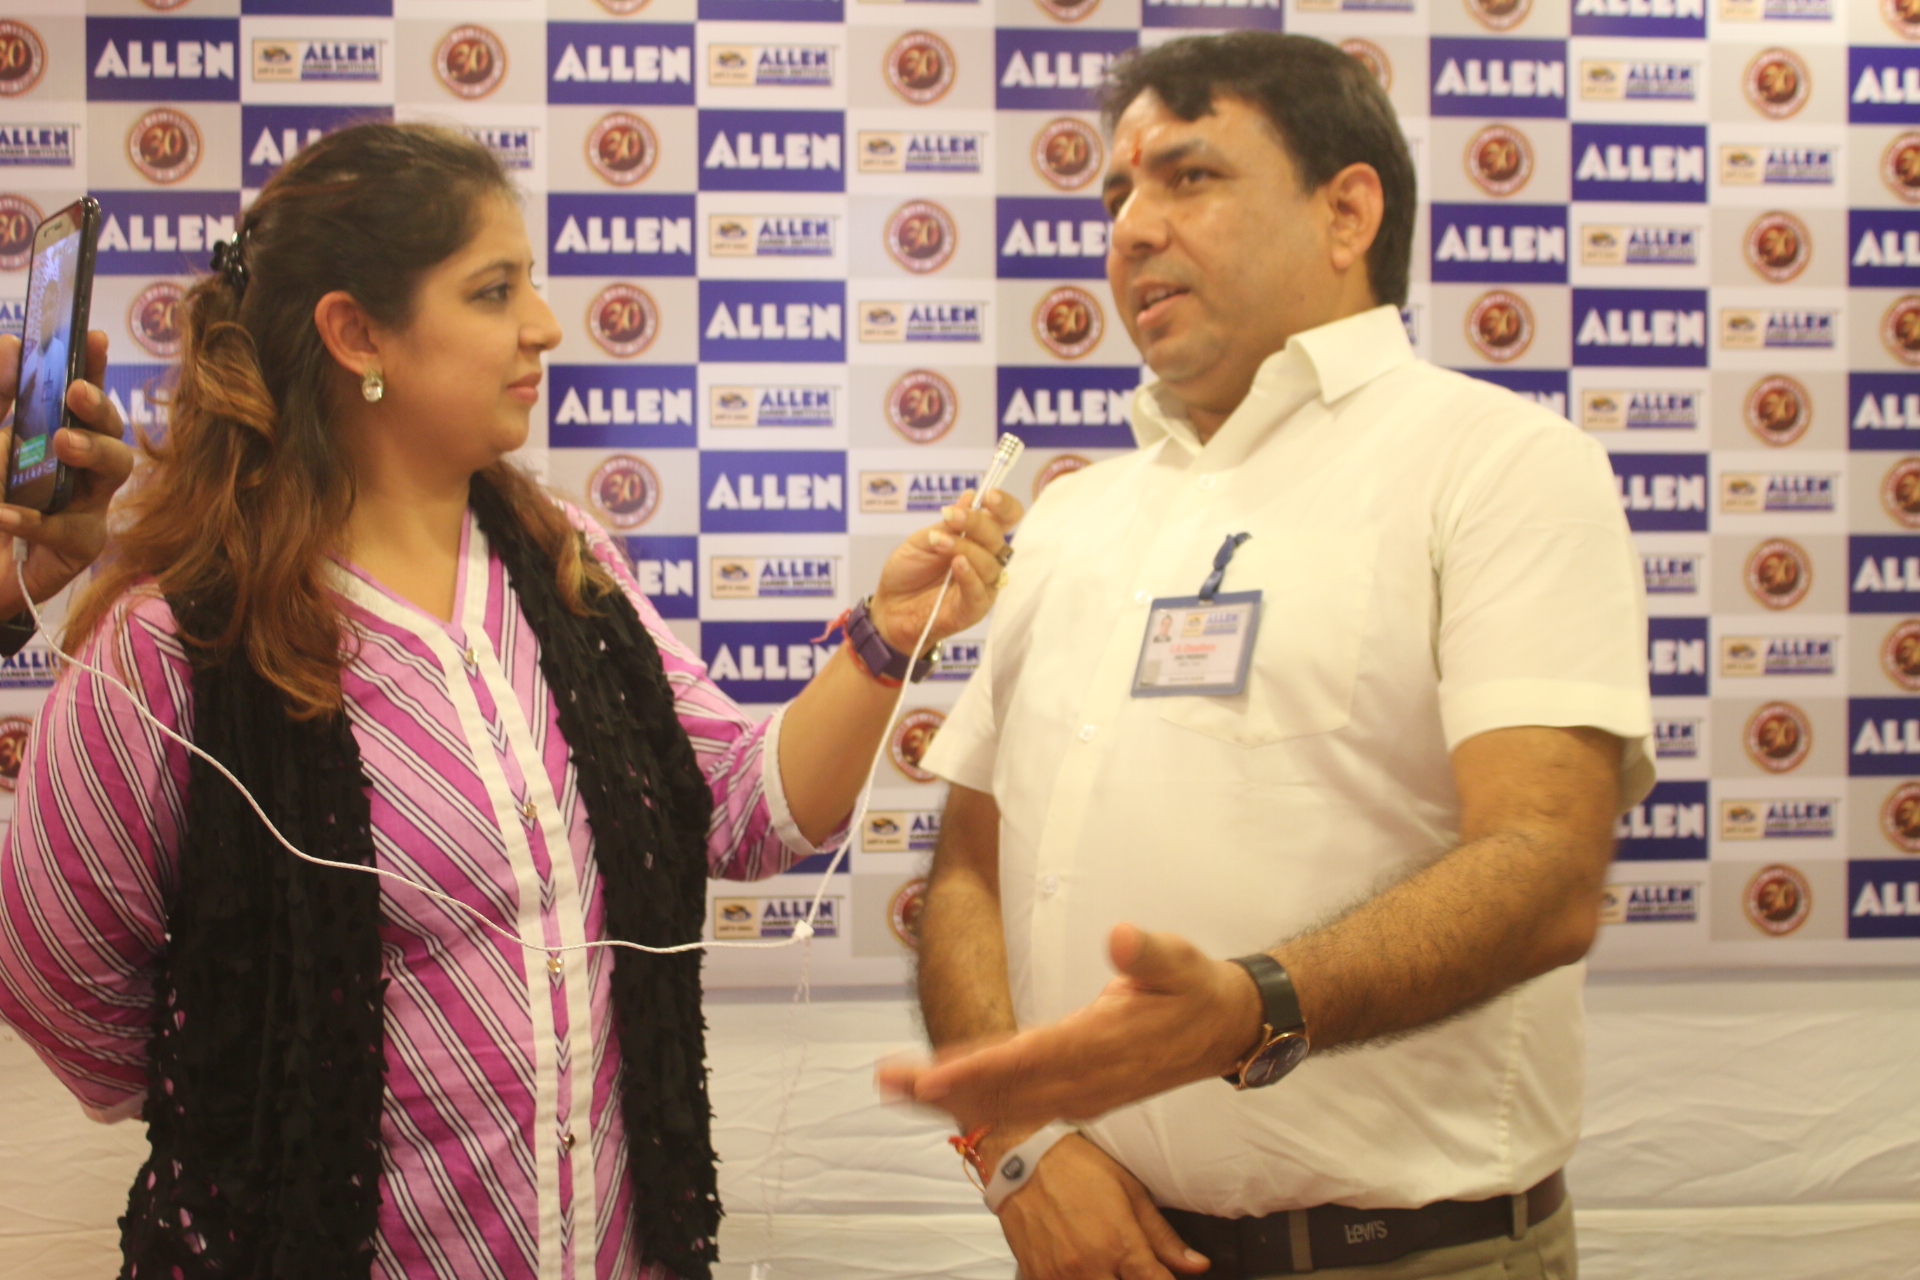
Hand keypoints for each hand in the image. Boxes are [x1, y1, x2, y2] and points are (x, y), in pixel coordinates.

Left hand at [0, 331, 135, 616]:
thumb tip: (13, 344)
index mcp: (54, 437)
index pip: (82, 397)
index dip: (94, 365)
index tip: (93, 336)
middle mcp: (78, 469)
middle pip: (113, 430)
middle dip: (101, 408)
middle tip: (77, 392)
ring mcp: (85, 508)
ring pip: (114, 474)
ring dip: (94, 451)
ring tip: (63, 442)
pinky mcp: (78, 549)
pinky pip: (72, 531)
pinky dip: (36, 520)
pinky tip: (4, 513)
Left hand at [869, 488, 1023, 652]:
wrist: (889, 606)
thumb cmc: (908, 572)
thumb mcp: (922, 540)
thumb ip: (947, 524)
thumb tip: (970, 497)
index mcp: (977, 539)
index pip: (1005, 519)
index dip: (1004, 505)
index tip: (988, 495)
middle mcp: (986, 560)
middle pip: (998, 538)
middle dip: (976, 523)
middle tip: (951, 517)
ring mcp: (982, 585)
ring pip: (990, 564)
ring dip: (965, 548)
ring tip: (939, 543)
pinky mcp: (973, 609)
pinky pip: (980, 592)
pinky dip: (970, 575)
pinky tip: (958, 564)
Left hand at [879, 924, 1264, 1130]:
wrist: (1223, 1031)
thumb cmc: (1193, 989)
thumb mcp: (1180, 960)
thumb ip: (1149, 953)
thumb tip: (1120, 937)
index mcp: (1102, 1044)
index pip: (1031, 1059)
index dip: (981, 1069)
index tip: (936, 1076)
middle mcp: (1085, 1078)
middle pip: (1006, 1089)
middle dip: (946, 1088)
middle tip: (891, 1083)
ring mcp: (1080, 1093)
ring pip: (1007, 1100)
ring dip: (952, 1096)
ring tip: (898, 1088)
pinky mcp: (1077, 1095)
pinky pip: (1018, 1101)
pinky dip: (978, 1097)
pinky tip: (945, 1090)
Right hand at [994, 1132, 1208, 1279]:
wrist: (1022, 1159)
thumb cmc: (1079, 1168)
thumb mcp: (1130, 1193)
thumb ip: (1163, 1237)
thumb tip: (1198, 1265)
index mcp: (1119, 1246)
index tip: (1164, 1275)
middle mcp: (1091, 1268)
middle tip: (1132, 1266)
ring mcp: (1060, 1277)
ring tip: (1109, 1266)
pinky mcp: (1037, 1278)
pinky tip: (1083, 1269)